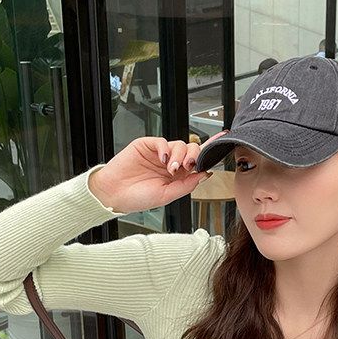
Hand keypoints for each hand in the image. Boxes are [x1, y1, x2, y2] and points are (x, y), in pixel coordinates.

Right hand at [88, 136, 212, 214]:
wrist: (115, 194)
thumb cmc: (138, 198)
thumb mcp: (167, 196)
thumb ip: (187, 185)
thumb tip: (205, 175)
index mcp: (178, 175)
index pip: (198, 160)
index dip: (210, 150)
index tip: (222, 141)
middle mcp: (170, 163)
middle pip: (192, 150)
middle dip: (194, 156)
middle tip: (188, 167)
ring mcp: (159, 153)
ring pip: (179, 144)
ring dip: (180, 156)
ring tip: (170, 169)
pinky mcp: (147, 145)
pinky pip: (161, 141)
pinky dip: (165, 148)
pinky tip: (162, 160)